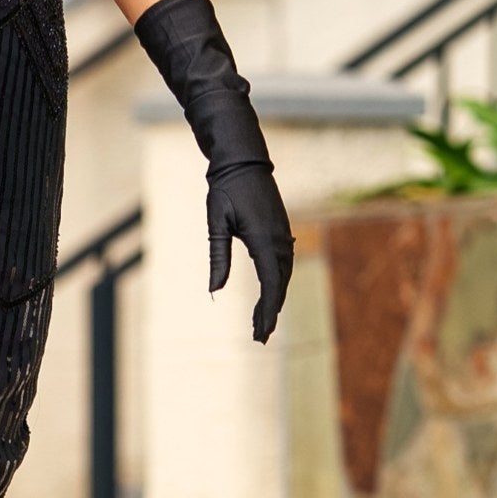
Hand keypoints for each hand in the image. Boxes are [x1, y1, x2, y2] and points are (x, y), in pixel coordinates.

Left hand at [206, 162, 294, 343]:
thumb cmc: (225, 188)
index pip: (271, 284)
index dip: (268, 311)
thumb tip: (214, 290)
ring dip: (273, 299)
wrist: (242, 160)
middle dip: (270, 312)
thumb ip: (218, 256)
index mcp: (264, 239)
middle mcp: (279, 240)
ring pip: (282, 276)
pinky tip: (267, 294)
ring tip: (260, 322)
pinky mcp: (280, 231)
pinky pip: (281, 264)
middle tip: (258, 337)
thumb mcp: (216, 222)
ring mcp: (282, 235)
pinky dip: (275, 283)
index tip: (262, 332)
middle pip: (279, 285)